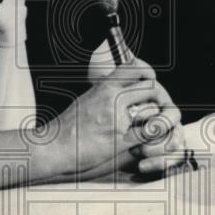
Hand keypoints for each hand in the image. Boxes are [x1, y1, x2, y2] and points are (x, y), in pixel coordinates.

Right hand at [50, 58, 181, 175]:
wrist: (54, 146)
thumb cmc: (68, 126)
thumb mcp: (87, 98)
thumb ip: (106, 91)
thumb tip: (121, 86)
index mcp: (104, 86)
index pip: (135, 67)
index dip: (148, 73)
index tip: (150, 81)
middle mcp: (112, 98)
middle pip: (151, 87)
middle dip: (160, 97)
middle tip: (158, 107)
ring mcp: (117, 119)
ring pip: (154, 110)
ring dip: (156, 118)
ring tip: (150, 125)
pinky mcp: (120, 140)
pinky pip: (147, 134)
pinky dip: (151, 136)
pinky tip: (145, 139)